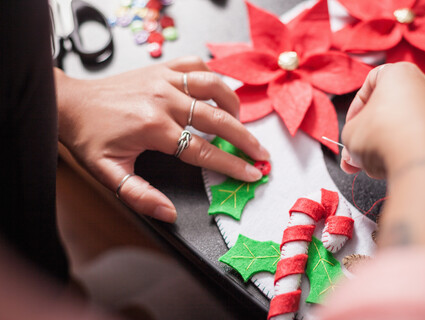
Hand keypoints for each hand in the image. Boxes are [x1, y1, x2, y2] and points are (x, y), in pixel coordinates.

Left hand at [55, 57, 268, 222]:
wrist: (71, 103)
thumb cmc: (90, 137)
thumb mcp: (109, 173)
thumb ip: (140, 196)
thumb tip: (168, 213)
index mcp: (153, 128)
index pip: (203, 150)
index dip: (231, 165)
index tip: (252, 172)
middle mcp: (164, 100)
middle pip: (218, 119)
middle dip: (245, 139)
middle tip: (261, 152)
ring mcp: (165, 80)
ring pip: (214, 87)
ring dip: (234, 105)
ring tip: (241, 123)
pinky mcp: (162, 68)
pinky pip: (197, 66)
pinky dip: (213, 77)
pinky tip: (217, 91)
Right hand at [340, 62, 424, 178]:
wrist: (420, 161)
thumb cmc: (386, 136)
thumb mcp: (350, 133)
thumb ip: (350, 135)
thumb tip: (354, 149)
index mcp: (400, 74)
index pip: (371, 83)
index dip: (356, 106)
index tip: (351, 124)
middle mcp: (424, 87)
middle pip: (387, 110)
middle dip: (368, 134)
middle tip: (356, 151)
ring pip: (401, 128)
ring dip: (382, 146)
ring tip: (368, 165)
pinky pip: (417, 141)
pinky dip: (402, 153)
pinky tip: (389, 168)